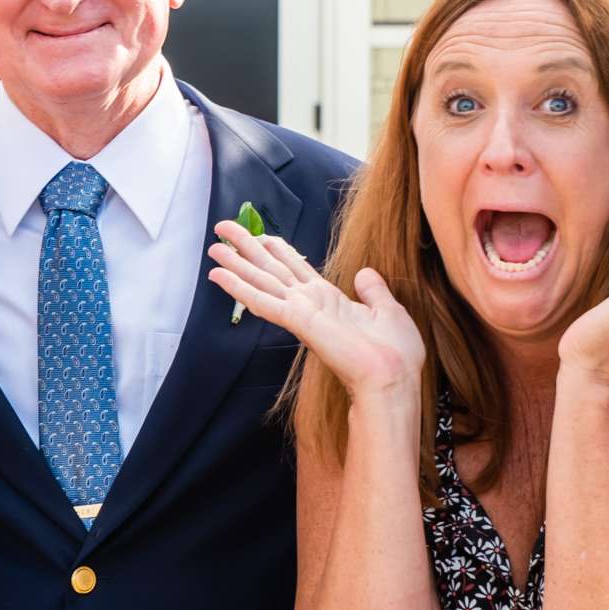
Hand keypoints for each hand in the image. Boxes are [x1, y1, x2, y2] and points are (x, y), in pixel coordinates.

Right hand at [207, 222, 424, 399]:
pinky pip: (263, 302)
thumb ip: (374, 291)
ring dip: (236, 264)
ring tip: (213, 247)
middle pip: (271, 269)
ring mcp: (301, 313)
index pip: (295, 269)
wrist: (394, 379)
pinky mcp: (298, 321)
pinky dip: (239, 288)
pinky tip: (220, 276)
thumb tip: (365, 273)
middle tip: (222, 230)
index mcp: (330, 300)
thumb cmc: (395, 354)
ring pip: (261, 281)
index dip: (276, 250)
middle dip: (247, 249)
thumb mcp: (388, 311)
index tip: (260, 235)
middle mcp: (310, 304)